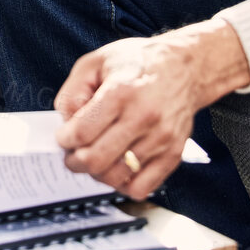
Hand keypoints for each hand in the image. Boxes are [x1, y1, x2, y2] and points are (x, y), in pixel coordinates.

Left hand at [53, 19, 249, 200]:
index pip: (81, 132)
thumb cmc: (139, 62)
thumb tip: (66, 123)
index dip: (64, 139)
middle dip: (74, 161)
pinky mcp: (173, 154)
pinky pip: (141, 188)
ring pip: (115, 176)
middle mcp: (143, 117)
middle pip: (95, 159)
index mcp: (121, 92)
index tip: (63, 137)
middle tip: (72, 153)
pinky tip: (118, 166)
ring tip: (96, 157)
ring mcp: (160, 139)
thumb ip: (73, 91)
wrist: (185, 67)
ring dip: (97, 172)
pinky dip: (123, 184)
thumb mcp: (96, 61)